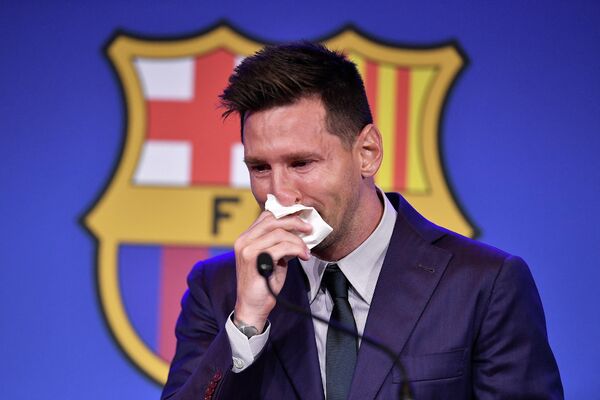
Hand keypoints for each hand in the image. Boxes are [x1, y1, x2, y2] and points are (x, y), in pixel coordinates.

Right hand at [233, 211, 311, 331]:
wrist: (253, 306)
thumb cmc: (264, 283)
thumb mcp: (272, 258)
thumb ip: (279, 243)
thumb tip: (298, 231)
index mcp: (246, 238)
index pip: (266, 216)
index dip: (286, 215)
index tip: (301, 221)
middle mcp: (243, 241)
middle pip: (273, 220)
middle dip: (294, 222)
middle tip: (309, 229)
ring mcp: (247, 250)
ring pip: (279, 233)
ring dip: (298, 241)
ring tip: (306, 251)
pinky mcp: (254, 260)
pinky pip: (281, 247)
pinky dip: (296, 249)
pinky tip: (303, 256)